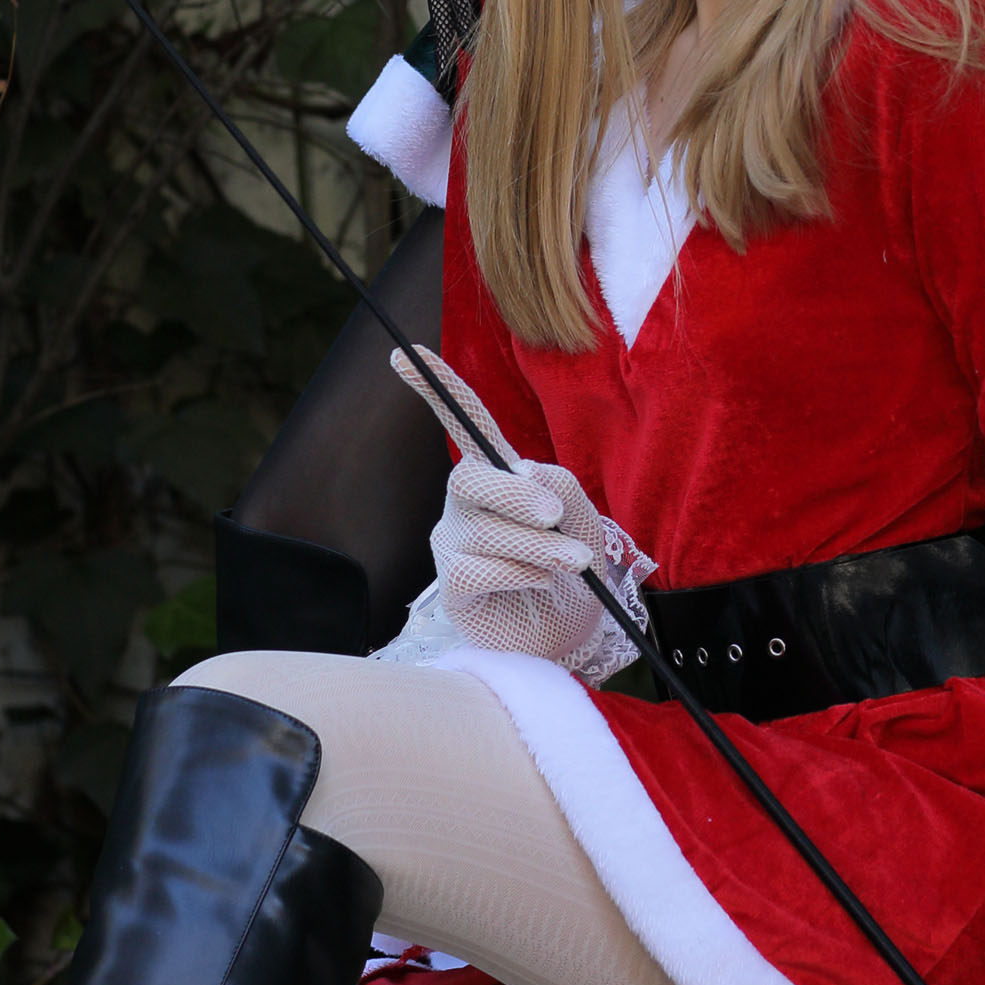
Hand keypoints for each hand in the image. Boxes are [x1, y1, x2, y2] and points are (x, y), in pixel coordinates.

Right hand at [386, 347, 651, 679]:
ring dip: (536, 546)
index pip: (463, 423)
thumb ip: (558, 485)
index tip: (403, 353)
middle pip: (469, 477)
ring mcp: (453, 544)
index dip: (436, 388)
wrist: (577, 631)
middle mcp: (466, 504)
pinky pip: (476, 568)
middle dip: (516, 495)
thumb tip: (523, 474)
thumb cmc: (575, 568)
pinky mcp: (452, 588)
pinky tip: (536, 583)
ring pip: (482, 528)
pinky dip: (517, 572)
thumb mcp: (582, 517)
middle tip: (555, 517)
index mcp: (498, 475)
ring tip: (572, 563)